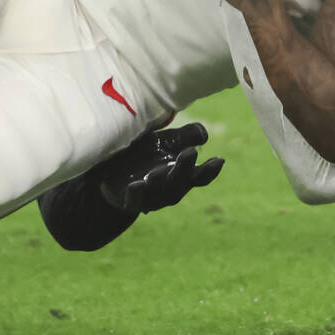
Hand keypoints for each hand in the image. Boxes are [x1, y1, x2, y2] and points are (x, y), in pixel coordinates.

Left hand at [96, 123, 223, 212]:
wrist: (114, 172)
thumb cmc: (147, 154)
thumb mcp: (166, 142)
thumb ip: (186, 136)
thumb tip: (204, 135)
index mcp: (182, 174)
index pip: (201, 176)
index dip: (210, 170)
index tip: (219, 160)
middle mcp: (170, 187)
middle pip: (181, 181)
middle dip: (185, 168)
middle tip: (189, 152)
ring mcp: (151, 196)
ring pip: (159, 191)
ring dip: (160, 181)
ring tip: (158, 171)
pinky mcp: (129, 200)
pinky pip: (134, 199)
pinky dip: (137, 193)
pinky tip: (137, 184)